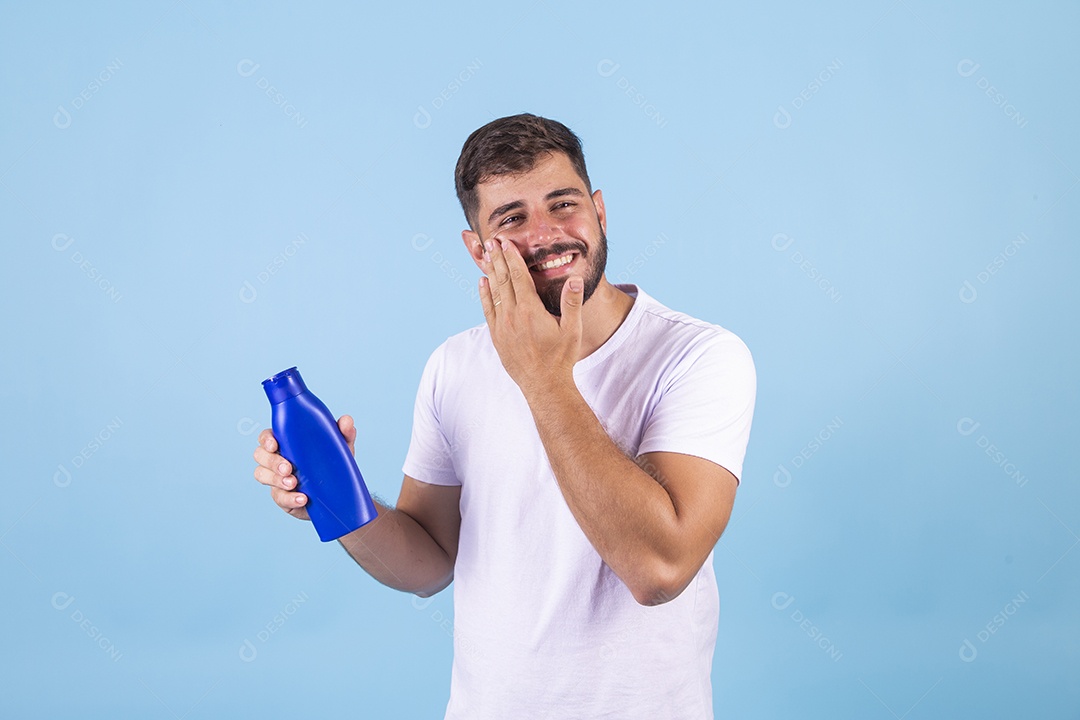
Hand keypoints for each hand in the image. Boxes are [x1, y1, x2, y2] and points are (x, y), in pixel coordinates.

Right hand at [253, 414, 357, 520]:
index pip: (267, 437)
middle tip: (288, 468)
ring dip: (275, 479)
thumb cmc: (334, 464)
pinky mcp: (282, 497)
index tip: (274, 444)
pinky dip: (289, 498)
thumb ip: (344, 432)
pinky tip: (302, 498)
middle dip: (271, 461)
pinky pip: (278, 497)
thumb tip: (347, 421)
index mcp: (287, 442)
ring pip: (261, 475)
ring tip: (294, 483)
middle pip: (260, 455)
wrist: (339, 495)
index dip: (266, 439)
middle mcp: (277, 459)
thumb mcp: (341, 448)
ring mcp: (277, 478)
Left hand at [478, 237, 584, 394]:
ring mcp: (502, 327)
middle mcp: (513, 316)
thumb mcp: (572, 330)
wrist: (543, 385)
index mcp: (531, 311)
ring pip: (494, 293)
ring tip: (486, 254)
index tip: (506, 243)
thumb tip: (574, 279)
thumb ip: (572, 303)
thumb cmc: (561, 358)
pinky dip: (484, 294)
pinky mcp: (497, 337)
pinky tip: (482, 282)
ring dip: (490, 271)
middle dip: (497, 259)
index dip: (512, 258)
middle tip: (492, 241)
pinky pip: (488, 310)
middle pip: (503, 280)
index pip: (519, 277)